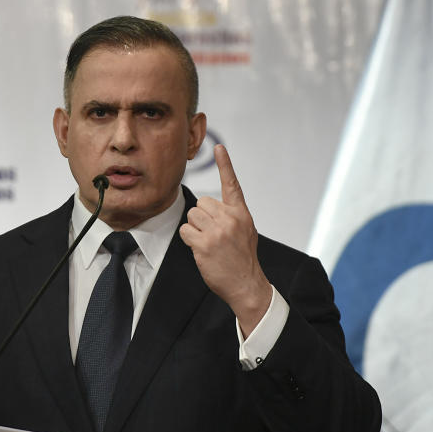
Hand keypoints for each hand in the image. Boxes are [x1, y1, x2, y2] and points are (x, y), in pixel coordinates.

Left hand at [178, 144, 271, 335]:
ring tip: (209, 244)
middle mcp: (231, 218)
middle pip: (201, 203)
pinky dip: (189, 240)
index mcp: (241, 213)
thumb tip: (209, 207)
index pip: (232, 184)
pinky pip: (186, 231)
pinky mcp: (205, 243)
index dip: (225, 164)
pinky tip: (202, 250)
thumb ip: (230, 216)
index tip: (218, 147)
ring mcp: (218, 231)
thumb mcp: (245, 231)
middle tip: (213, 236)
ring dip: (195, 229)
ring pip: (192, 216)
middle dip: (202, 218)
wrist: (247, 284)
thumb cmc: (242, 258)